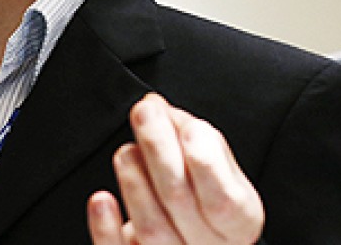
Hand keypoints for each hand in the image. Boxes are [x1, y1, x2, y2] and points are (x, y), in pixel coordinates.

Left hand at [87, 94, 263, 243]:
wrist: (191, 239)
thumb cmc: (204, 196)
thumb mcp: (216, 167)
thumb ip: (193, 137)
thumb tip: (158, 108)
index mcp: (239, 223)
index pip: (224, 201)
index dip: (205, 164)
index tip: (189, 128)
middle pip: (180, 203)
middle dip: (159, 150)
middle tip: (144, 113)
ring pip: (152, 229)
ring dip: (134, 182)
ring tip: (127, 151)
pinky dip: (106, 228)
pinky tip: (101, 199)